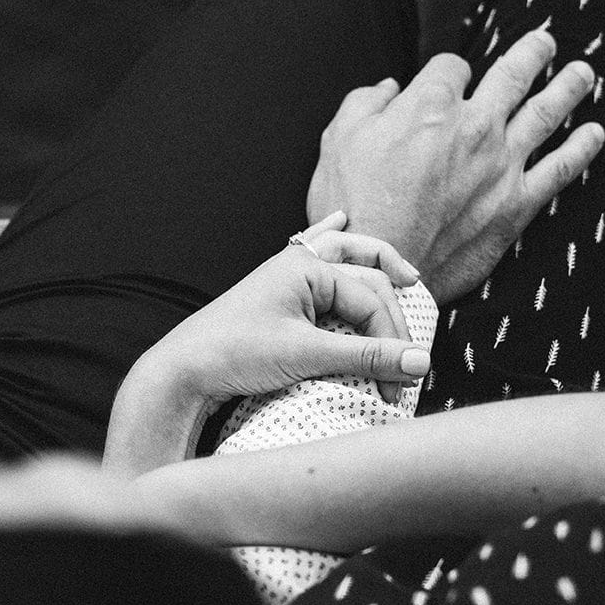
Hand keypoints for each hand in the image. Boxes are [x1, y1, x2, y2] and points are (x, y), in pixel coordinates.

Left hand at [104, 215, 430, 476]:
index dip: (393, 340)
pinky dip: (332, 242)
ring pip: (345, 259)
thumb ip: (367, 358)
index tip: (404, 382)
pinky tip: (338, 222)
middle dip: (393, 316)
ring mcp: (287, 277)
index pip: (371, 298)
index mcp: (306, 266)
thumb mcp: (306, 355)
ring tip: (406, 275)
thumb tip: (422, 363)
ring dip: (375, 267)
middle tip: (413, 355)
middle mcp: (299, 264)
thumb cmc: (235, 354)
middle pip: (367, 279)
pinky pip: (314, 258)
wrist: (182, 371)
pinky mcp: (279, 296)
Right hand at [307, 28, 604, 302]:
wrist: (377, 269)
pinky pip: (560, 169)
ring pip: (547, 113)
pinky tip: (596, 133)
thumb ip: (365, 102)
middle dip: (532, 53)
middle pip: (513, 75)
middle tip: (546, 42)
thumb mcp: (337, 140)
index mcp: (429, 104)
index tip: (444, 82)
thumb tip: (388, 88)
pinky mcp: (516, 205)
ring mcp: (501, 165)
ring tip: (583, 72)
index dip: (446, 72)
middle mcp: (474, 126)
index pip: (451, 67)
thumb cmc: (349, 205)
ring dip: (568, 88)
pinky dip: (582, 149)